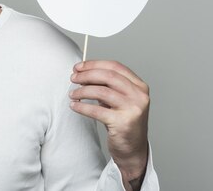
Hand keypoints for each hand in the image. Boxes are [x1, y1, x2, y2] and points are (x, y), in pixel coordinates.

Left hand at [69, 60, 148, 189]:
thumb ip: (107, 85)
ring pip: (101, 91)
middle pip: (108, 76)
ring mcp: (133, 109)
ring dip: (82, 91)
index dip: (94, 64)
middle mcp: (139, 96)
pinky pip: (96, 111)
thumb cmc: (123, 121)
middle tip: (73, 78)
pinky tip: (74, 106)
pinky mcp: (123, 123)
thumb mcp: (119, 99)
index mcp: (139, 86)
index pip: (115, 66)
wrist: (133, 149)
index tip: (79, 66)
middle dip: (87, 74)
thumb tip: (82, 73)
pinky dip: (82, 107)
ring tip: (73, 94)